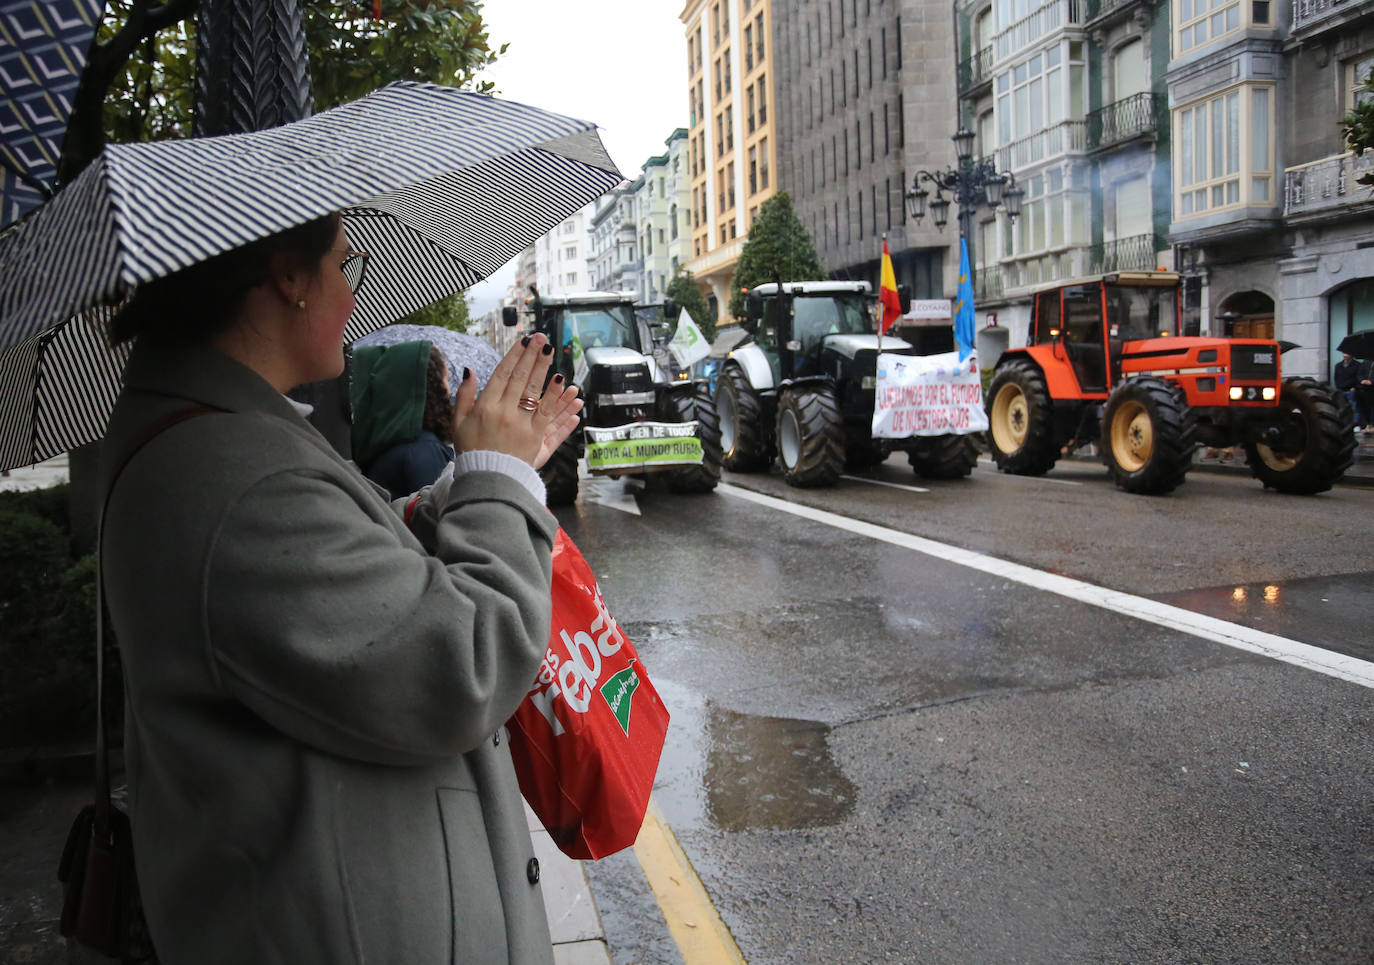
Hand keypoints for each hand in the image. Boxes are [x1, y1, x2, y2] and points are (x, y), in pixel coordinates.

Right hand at [451, 334, 580, 466]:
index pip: (502, 374)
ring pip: (534, 390)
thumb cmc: (472, 450)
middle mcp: (503, 412)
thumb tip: (470, 371)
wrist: (487, 479)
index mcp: (485, 406)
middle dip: (531, 355)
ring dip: (543, 368)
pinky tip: (561, 379)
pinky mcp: (534, 436)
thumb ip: (464, 395)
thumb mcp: (458, 422)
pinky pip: (547, 412)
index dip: (514, 356)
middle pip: (520, 378)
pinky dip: (554, 395)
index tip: (523, 341)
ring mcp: (520, 424)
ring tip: (549, 351)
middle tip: (541, 338)